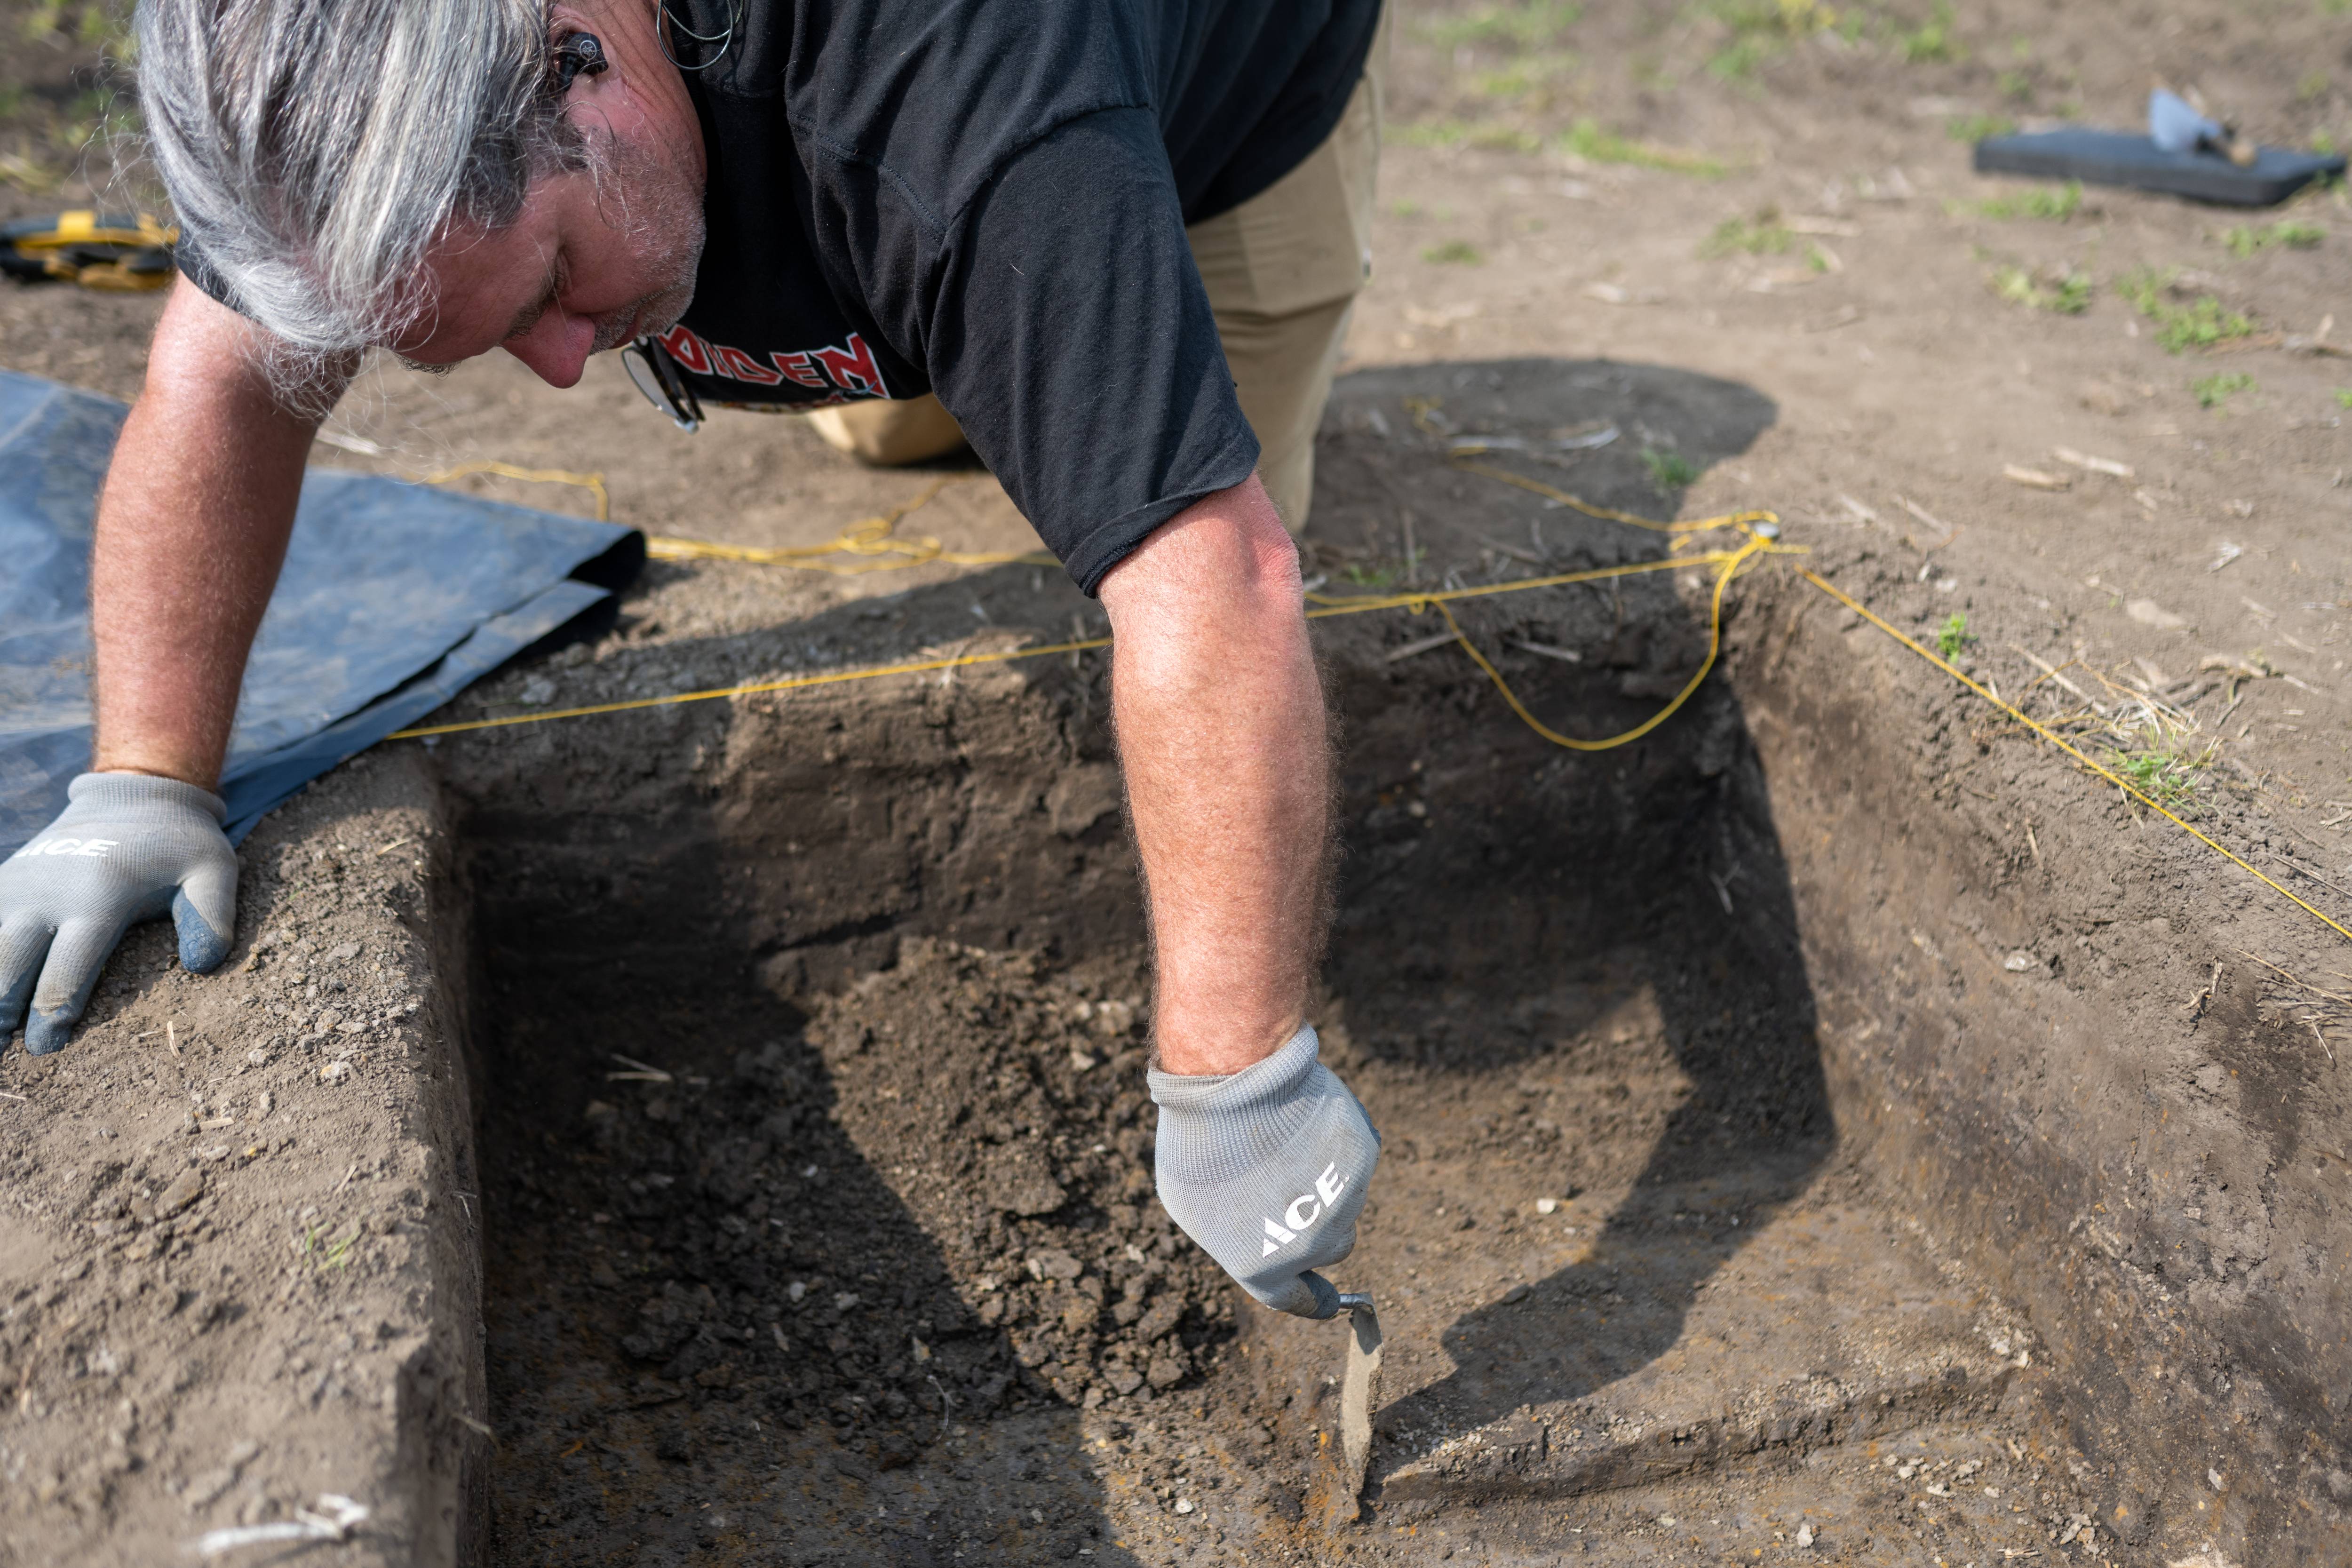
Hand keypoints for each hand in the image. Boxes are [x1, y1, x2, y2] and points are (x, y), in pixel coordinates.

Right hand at [0, 773, 236, 1054]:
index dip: (54, 1013)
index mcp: (99, 897)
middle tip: (1, 1051)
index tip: (47, 1046)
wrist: (135, 795)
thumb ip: (211, 916)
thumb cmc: (179, 843)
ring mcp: (19, 884)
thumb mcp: (213, 870)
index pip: (68, 968)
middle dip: (2, 1011)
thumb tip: (203, 967)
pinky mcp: (4, 879)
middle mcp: (48, 892)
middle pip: (10, 963)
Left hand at [1148, 1024, 1378, 1317]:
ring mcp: (1344, 1200)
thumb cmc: (1199, 1142)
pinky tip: (1303, 1121)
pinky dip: (1336, 1147)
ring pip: (1346, 1203)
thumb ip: (1235, 1238)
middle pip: (1332, 1248)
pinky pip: (1355, 1161)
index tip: (1324, 1299)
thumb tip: (1260, 1242)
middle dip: (1315, 1227)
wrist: (1231, 1080)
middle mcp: (1313, 1244)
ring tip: (1284, 1144)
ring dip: (1323, 1183)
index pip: (1301, 1300)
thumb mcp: (1192, 1206)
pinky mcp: (1362, 1156)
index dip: (1314, 1300)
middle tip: (1289, 1188)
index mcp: (1266, 1267)